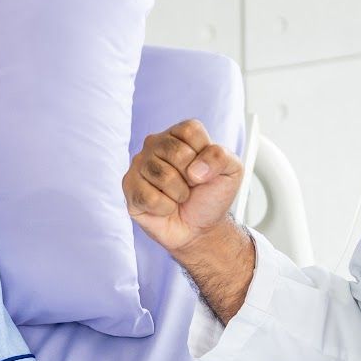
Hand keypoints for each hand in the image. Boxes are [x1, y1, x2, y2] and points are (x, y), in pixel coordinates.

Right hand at [122, 119, 243, 253]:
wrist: (200, 228)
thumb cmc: (210, 196)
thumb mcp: (231, 172)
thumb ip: (221, 157)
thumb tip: (194, 170)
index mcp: (179, 134)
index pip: (190, 131)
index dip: (204, 156)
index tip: (205, 170)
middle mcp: (155, 143)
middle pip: (176, 153)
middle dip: (192, 178)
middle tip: (190, 186)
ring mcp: (139, 164)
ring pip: (163, 176)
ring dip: (179, 194)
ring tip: (178, 197)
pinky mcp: (129, 187)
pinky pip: (148, 197)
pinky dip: (164, 208)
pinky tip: (165, 207)